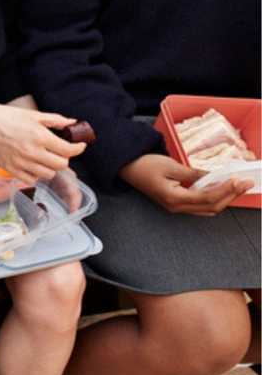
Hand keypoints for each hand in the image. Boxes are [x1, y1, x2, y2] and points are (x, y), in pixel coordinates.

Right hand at [0, 97, 86, 184]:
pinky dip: (36, 175)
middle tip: (62, 152)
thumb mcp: (34, 115)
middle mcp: (33, 152)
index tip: (80, 145)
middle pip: (61, 165)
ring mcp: (21, 163)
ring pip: (48, 174)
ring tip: (47, 159)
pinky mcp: (11, 169)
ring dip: (51, 167)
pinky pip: (31, 180)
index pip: (68, 150)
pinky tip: (34, 165)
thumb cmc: (7, 117)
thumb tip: (73, 123)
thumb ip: (56, 120)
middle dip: (65, 159)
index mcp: (40, 137)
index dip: (78, 148)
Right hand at [119, 154, 253, 215]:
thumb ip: (194, 174)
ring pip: (207, 209)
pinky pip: (200, 205)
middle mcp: (176, 207)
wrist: (127, 168)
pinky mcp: (177, 202)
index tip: (239, 179)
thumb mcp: (172, 166)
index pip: (207, 198)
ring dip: (225, 198)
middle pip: (211, 207)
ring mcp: (176, 206)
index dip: (225, 190)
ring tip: (238, 186)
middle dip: (231, 196)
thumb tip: (215, 176)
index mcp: (174, 198)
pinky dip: (215, 198)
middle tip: (246, 183)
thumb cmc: (145, 166)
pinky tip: (222, 188)